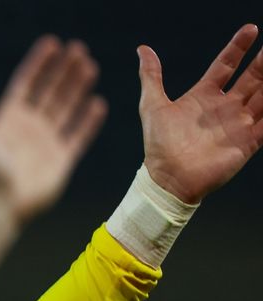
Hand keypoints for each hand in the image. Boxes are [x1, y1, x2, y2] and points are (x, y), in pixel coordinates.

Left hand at [0, 36, 106, 224]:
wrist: (1, 202)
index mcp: (8, 119)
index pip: (26, 84)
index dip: (38, 64)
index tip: (52, 43)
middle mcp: (28, 128)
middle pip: (49, 92)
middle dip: (63, 71)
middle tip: (78, 49)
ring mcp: (46, 143)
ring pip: (66, 109)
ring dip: (78, 87)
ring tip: (89, 66)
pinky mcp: (62, 160)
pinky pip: (79, 136)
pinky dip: (89, 121)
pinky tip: (97, 103)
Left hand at [139, 24, 262, 202]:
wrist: (167, 179)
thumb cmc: (159, 144)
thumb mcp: (152, 105)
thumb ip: (151, 77)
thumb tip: (142, 49)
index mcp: (204, 96)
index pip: (226, 65)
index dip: (238, 47)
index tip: (251, 29)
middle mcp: (224, 107)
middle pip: (251, 78)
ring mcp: (238, 124)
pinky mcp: (247, 142)